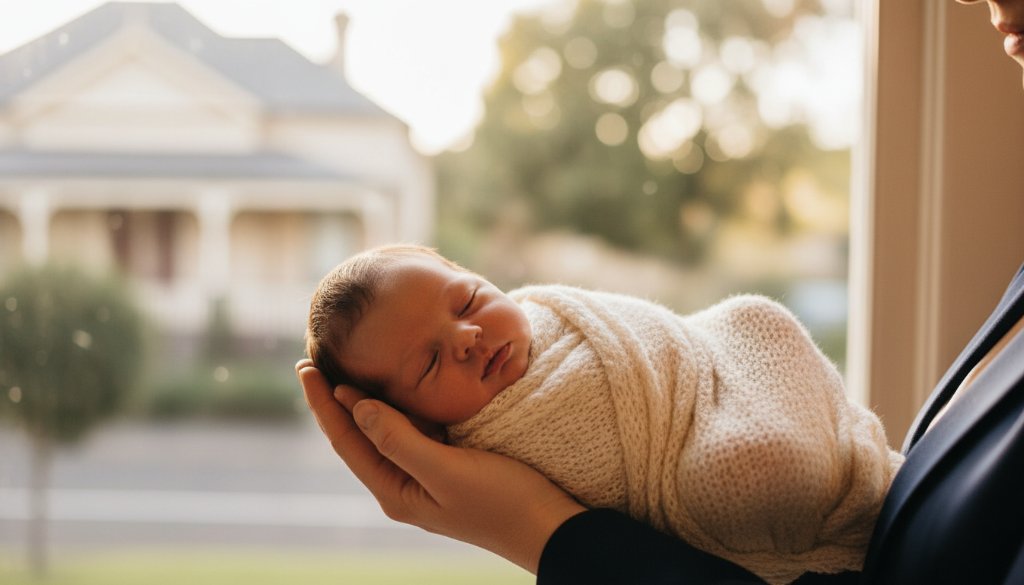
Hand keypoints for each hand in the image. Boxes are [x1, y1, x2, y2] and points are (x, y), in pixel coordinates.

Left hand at [296, 359, 584, 573]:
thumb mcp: (447, 471)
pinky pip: (415, 428)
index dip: (324, 403)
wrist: (549, 527)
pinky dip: (402, 403)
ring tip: (346, 364)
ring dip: (367, 397)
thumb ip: (400, 439)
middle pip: (360, 434)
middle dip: (337, 398)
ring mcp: (427, 473)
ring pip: (387, 428)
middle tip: (315, 358)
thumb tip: (356, 406)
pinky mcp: (450, 463)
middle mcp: (404, 483)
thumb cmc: (502, 501)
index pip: (347, 441)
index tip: (306, 367)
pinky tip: (399, 383)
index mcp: (395, 491)